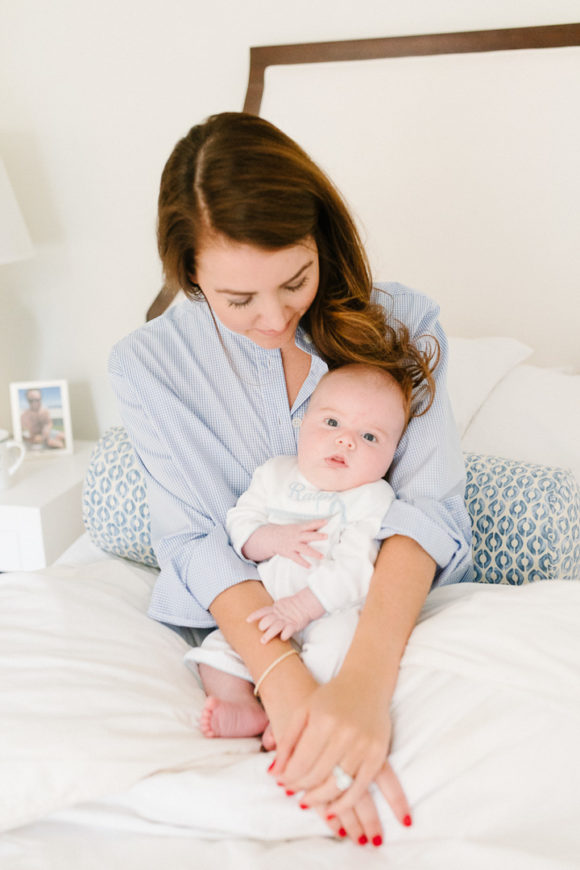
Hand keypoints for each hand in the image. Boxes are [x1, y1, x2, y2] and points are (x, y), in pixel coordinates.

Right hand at [242, 520, 326, 566]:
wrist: (271, 537)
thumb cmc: (286, 532)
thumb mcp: (295, 528)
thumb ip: (306, 529)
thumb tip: (319, 528)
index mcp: (299, 528)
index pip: (309, 524)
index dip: (318, 523)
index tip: (326, 521)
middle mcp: (296, 536)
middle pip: (308, 535)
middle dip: (317, 536)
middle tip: (326, 536)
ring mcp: (293, 545)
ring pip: (305, 548)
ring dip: (314, 553)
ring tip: (322, 556)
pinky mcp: (289, 553)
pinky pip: (297, 558)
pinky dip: (303, 563)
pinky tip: (310, 566)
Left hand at [248, 588, 325, 642]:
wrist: (305, 604)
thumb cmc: (291, 608)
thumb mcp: (279, 606)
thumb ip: (271, 611)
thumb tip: (259, 619)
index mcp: (275, 609)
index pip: (263, 611)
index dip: (255, 615)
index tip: (247, 620)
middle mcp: (279, 615)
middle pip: (268, 620)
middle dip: (262, 625)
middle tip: (260, 630)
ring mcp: (287, 620)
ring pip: (276, 627)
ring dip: (269, 634)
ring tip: (263, 641)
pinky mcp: (295, 625)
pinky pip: (288, 631)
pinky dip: (284, 635)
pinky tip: (282, 638)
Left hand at [266, 671, 410, 838]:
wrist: (366, 682)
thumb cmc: (330, 697)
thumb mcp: (303, 711)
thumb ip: (287, 741)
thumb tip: (274, 773)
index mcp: (323, 721)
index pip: (301, 762)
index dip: (289, 777)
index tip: (281, 783)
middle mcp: (345, 734)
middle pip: (317, 775)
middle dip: (300, 787)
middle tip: (291, 792)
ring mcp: (364, 745)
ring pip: (337, 785)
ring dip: (319, 799)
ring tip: (307, 800)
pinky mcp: (378, 754)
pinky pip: (360, 787)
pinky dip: (345, 803)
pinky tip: (331, 809)